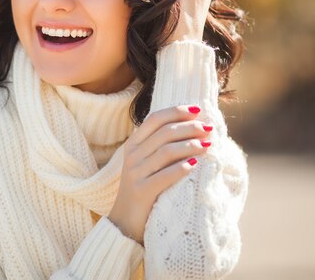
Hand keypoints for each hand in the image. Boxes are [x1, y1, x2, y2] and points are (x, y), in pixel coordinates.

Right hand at [107, 105, 211, 244]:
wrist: (125, 222)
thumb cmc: (143, 189)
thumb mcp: (146, 164)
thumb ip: (160, 147)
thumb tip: (192, 128)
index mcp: (133, 145)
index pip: (154, 119)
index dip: (176, 111)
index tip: (197, 110)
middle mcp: (132, 156)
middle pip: (164, 133)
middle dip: (189, 128)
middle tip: (208, 129)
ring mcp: (135, 173)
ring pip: (166, 151)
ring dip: (190, 145)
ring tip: (208, 144)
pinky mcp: (142, 191)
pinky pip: (164, 176)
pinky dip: (182, 168)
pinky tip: (196, 164)